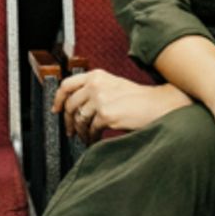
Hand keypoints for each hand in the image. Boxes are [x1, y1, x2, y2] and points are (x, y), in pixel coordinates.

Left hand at [53, 69, 190, 143]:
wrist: (159, 105)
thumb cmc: (139, 98)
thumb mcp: (113, 85)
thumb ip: (95, 89)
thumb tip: (76, 106)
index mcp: (96, 75)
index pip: (66, 85)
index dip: (57, 99)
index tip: (55, 110)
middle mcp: (96, 85)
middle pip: (70, 105)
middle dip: (68, 120)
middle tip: (71, 130)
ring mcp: (100, 99)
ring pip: (79, 119)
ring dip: (80, 131)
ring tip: (85, 137)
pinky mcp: (106, 115)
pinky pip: (91, 130)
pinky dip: (91, 137)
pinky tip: (94, 140)